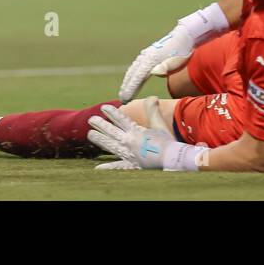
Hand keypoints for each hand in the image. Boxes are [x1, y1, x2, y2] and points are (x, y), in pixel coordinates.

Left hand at [88, 104, 205, 170]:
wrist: (173, 160)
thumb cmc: (168, 142)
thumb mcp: (159, 124)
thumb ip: (153, 110)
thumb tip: (152, 96)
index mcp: (136, 131)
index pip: (121, 119)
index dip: (111, 112)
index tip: (103, 107)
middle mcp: (129, 142)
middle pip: (111, 131)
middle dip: (100, 124)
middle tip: (91, 119)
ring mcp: (128, 154)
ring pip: (110, 145)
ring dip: (99, 139)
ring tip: (90, 134)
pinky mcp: (131, 166)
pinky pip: (117, 167)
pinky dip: (108, 167)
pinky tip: (97, 168)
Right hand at [119, 25, 194, 101]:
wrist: (183, 36)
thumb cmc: (181, 52)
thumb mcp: (176, 61)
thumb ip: (165, 67)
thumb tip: (154, 72)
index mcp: (150, 60)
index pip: (137, 77)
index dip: (130, 89)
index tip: (125, 99)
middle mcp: (145, 57)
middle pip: (132, 74)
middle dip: (126, 87)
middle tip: (122, 100)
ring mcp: (145, 55)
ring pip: (132, 70)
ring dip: (127, 81)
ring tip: (124, 92)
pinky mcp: (148, 55)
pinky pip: (136, 67)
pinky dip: (131, 75)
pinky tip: (131, 79)